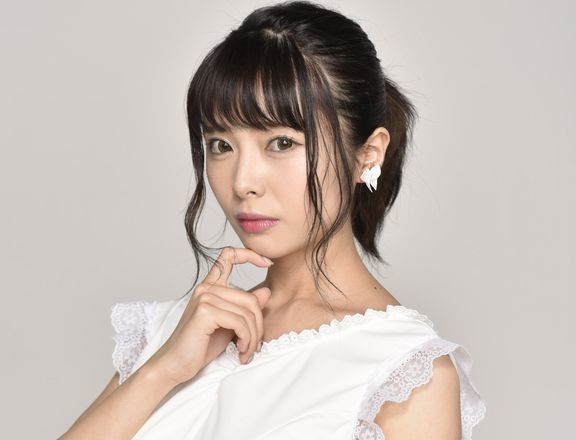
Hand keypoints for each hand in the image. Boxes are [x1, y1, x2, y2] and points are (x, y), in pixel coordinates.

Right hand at [145, 247, 272, 385]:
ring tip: (248, 352)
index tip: (267, 262)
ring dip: (253, 337)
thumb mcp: (229, 325)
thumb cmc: (200, 346)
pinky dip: (246, 340)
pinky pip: (240, 322)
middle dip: (259, 326)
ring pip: (248, 313)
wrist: (175, 366)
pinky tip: (242, 351)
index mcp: (210, 287)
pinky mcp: (205, 312)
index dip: (250, 254)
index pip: (229, 255)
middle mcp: (206, 288)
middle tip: (255, 346)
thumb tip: (266, 291)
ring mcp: (204, 298)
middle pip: (251, 299)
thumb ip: (245, 308)